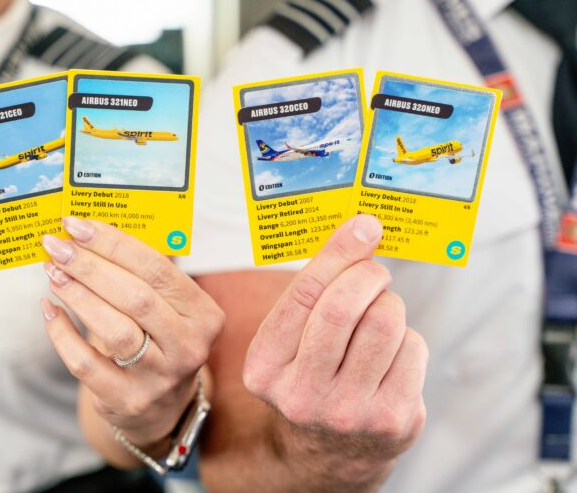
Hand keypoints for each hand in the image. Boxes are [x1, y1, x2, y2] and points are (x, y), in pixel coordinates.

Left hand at [40, 217, 224, 449]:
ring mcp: (160, 377)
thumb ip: (144, 276)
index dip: (115, 244)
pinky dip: (62, 334)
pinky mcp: (128, 400)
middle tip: (57, 247)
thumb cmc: (160, 339)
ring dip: (77, 295)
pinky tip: (50, 310)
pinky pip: (86, 363)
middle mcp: (189, 346)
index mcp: (204, 314)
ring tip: (52, 272)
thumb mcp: (169, 308)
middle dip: (90, 266)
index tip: (78, 226)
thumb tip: (91, 234)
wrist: (163, 406)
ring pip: (114, 330)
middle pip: (136, 298)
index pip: (158, 270)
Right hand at [243, 215, 427, 473]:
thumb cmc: (310, 376)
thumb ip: (312, 293)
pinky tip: (390, 355)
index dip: (337, 254)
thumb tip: (359, 233)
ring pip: (386, 322)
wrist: (328, 451)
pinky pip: (414, 347)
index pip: (303, 296)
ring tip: (378, 318)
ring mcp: (349, 412)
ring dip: (388, 305)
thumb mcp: (288, 342)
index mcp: (265, 368)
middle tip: (374, 271)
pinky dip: (407, 339)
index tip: (363, 227)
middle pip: (345, 307)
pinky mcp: (392, 420)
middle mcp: (302, 395)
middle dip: (368, 274)